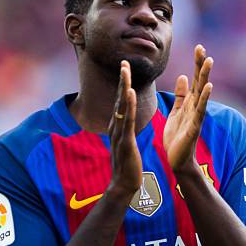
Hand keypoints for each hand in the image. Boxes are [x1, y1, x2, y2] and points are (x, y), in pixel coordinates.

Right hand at [108, 61, 142, 197]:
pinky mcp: (125, 141)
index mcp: (118, 127)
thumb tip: (125, 121)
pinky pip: (127, 121)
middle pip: (119, 99)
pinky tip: (129, 93)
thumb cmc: (127, 164)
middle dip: (122, 80)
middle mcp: (116, 127)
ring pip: (121, 106)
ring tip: (125, 70)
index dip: (123, 84)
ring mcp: (119, 133)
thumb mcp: (126, 142)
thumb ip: (124, 130)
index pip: (121, 102)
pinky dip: (127, 106)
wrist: (123, 184)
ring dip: (123, 87)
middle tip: (124, 61)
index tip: (125, 68)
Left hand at [163, 45, 212, 172]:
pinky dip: (204, 98)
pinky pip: (200, 111)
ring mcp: (196, 116)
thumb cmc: (176, 138)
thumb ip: (181, 96)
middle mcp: (195, 107)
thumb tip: (183, 76)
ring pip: (202, 93)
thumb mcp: (176, 112)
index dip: (196, 64)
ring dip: (205, 77)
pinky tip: (208, 87)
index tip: (199, 47)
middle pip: (200, 82)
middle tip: (202, 48)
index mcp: (190, 103)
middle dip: (201, 66)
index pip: (195, 79)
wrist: (176, 160)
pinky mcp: (194, 127)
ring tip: (209, 61)